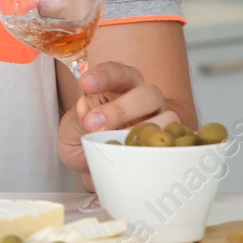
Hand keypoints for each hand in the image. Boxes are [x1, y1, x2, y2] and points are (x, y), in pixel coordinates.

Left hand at [56, 61, 181, 189]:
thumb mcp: (70, 134)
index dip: (104, 75)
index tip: (86, 84)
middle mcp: (142, 99)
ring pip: (166, 115)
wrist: (96, 170)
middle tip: (93, 124)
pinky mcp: (167, 142)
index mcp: (117, 86)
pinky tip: (136, 154)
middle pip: (147, 92)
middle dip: (121, 109)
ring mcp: (159, 121)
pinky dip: (157, 148)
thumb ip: (76, 122)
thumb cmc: (85, 143)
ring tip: (115, 144)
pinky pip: (173, 142)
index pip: (116, 72)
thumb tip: (88, 116)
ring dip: (140, 131)